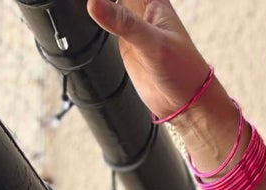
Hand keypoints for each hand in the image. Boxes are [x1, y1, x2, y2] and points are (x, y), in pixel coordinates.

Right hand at [86, 0, 208, 123]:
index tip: (93, 1)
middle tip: (88, 5)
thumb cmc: (183, 71)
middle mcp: (140, 8)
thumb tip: (94, 3)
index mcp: (153, 0)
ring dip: (94, 5)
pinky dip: (94, 19)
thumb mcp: (153, 43)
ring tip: (80, 8)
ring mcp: (130, 24)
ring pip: (105, 4)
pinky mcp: (123, 41)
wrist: (185, 104)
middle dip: (100, 0)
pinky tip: (84, 17)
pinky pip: (104, 23)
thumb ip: (124, 23)